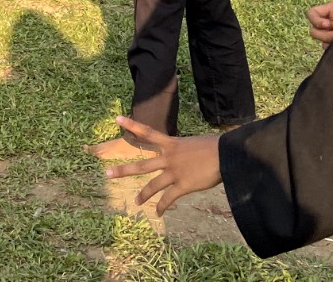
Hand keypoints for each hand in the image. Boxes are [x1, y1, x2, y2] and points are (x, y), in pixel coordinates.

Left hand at [103, 117, 222, 215]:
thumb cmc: (215, 147)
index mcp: (172, 144)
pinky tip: (158, 214)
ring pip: (152, 185)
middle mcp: (169, 158)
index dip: (132, 125)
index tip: (117, 118)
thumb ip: (184, 150)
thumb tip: (186, 156)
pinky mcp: (183, 186)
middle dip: (123, 170)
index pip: (147, 132)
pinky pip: (168, 199)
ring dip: (143, 195)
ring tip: (136, 202)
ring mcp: (174, 172)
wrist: (225, 155)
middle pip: (141, 165)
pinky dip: (162, 207)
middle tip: (107, 173)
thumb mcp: (194, 143)